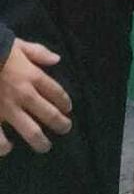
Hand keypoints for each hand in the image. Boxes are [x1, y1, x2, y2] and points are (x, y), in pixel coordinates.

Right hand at [0, 38, 71, 155]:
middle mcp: (25, 95)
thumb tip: (57, 59)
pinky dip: (3, 146)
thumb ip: (38, 52)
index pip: (56, 92)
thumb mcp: (19, 45)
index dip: (64, 102)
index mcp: (33, 76)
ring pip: (31, 131)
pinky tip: (7, 149)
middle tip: (65, 129)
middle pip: (49, 114)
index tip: (68, 109)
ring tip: (44, 147)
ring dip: (40, 141)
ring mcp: (8, 109)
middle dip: (60, 124)